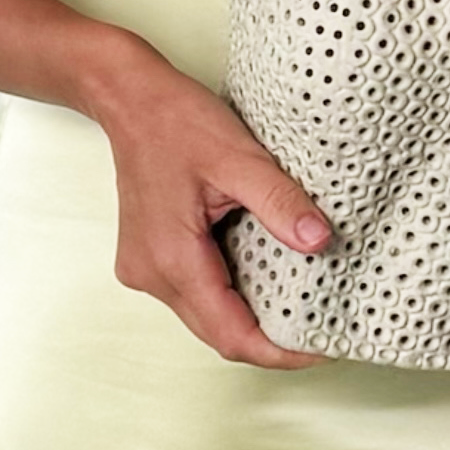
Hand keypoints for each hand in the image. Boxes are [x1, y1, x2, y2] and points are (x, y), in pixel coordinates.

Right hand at [86, 40, 336, 367]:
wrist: (128, 97)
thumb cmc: (175, 120)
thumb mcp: (239, 157)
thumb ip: (280, 202)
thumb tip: (319, 241)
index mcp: (172, 258)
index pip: (231, 334)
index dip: (279, 352)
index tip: (319, 348)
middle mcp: (152, 274)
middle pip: (219, 334)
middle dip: (270, 341)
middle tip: (321, 331)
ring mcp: (146, 267)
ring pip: (207, 317)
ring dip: (251, 318)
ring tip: (300, 308)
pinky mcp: (150, 257)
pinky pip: (196, 294)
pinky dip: (232, 295)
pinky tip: (265, 279)